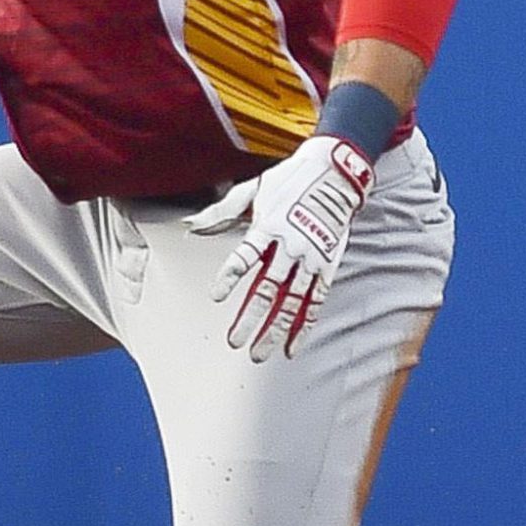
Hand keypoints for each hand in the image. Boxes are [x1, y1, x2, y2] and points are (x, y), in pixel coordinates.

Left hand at [188, 134, 373, 362]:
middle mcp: (290, 246)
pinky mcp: (326, 266)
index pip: (245, 257)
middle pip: (268, 289)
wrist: (334, 172)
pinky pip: (315, 302)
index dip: (230, 277)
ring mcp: (311, 258)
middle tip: (234, 341)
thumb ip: (221, 211)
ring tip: (259, 353)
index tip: (216, 297)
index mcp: (268, 226)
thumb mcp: (251, 189)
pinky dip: (304, 326)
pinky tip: (292, 346)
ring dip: (274, 330)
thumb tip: (190, 225)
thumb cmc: (287, 180)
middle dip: (250, 318)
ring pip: (291, 302)